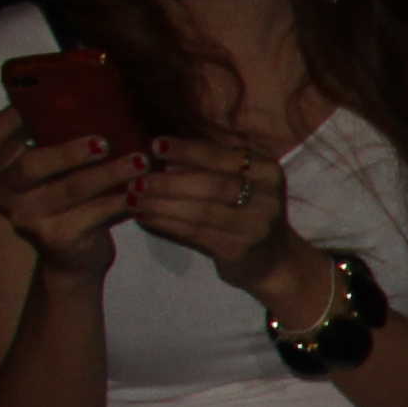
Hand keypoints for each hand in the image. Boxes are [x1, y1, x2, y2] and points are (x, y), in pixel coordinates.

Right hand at [0, 102, 142, 283]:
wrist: (75, 259)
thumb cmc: (73, 200)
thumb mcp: (61, 169)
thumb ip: (65, 139)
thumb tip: (108, 94)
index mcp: (3, 165)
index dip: (18, 115)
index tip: (55, 99)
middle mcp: (6, 190)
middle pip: (32, 163)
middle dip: (71, 150)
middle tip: (105, 141)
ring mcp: (26, 217)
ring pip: (69, 190)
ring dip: (108, 174)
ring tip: (140, 162)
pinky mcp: (54, 238)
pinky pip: (91, 216)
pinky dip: (119, 202)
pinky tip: (140, 192)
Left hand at [127, 131, 308, 302]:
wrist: (275, 261)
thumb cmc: (247, 212)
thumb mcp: (240, 182)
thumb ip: (209, 167)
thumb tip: (161, 152)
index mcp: (267, 172)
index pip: (223, 157)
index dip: (187, 150)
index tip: (155, 145)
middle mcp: (267, 199)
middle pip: (212, 186)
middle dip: (168, 182)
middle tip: (137, 180)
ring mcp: (254, 227)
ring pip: (200, 212)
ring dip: (161, 204)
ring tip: (133, 198)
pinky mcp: (238, 250)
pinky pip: (194, 233)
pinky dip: (165, 223)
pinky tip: (144, 217)